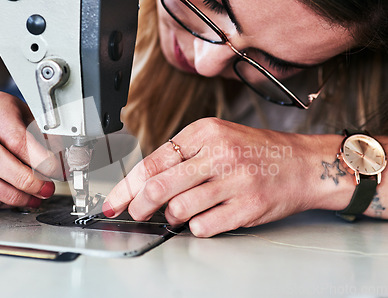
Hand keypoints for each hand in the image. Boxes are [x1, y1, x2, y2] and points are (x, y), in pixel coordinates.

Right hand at [0, 91, 62, 208]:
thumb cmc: (7, 120)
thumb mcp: (30, 117)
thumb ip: (47, 137)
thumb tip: (66, 161)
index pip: (15, 137)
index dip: (38, 158)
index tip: (56, 170)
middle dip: (23, 179)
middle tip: (46, 188)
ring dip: (11, 195)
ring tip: (34, 198)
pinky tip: (16, 198)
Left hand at [103, 118, 320, 236]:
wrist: (304, 163)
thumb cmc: (256, 152)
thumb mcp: (217, 139)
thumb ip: (182, 157)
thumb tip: (143, 185)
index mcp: (204, 132)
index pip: (151, 162)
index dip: (126, 187)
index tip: (112, 203)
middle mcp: (218, 153)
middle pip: (158, 187)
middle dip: (138, 207)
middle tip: (136, 214)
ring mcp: (235, 180)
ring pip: (178, 209)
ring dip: (172, 218)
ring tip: (180, 213)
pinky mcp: (248, 206)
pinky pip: (203, 226)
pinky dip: (196, 227)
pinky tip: (204, 218)